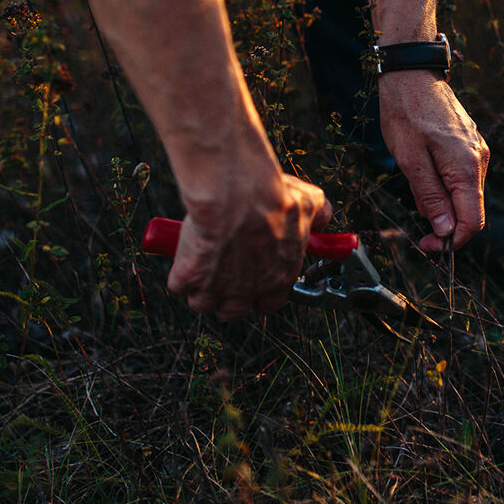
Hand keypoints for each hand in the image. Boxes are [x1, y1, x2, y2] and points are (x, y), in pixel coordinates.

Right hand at [167, 171, 331, 318]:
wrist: (238, 193)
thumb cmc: (273, 197)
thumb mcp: (309, 203)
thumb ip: (319, 216)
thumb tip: (324, 218)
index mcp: (279, 277)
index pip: (270, 302)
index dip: (260, 291)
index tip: (254, 277)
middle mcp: (249, 291)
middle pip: (233, 310)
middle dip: (226, 294)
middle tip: (223, 270)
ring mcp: (217, 289)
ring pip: (202, 303)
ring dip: (200, 287)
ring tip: (201, 263)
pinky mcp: (189, 278)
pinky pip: (178, 285)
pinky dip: (179, 272)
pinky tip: (185, 253)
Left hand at [378, 71, 489, 250]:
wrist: (413, 74)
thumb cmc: (406, 113)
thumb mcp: (410, 160)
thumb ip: (430, 197)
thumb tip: (446, 230)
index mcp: (466, 167)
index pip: (472, 222)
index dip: (451, 241)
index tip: (427, 244)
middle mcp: (479, 160)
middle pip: (470, 211)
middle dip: (444, 221)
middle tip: (416, 214)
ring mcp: (477, 151)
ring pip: (464, 194)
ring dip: (441, 201)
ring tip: (415, 178)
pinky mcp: (470, 145)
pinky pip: (461, 177)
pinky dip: (444, 184)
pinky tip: (424, 168)